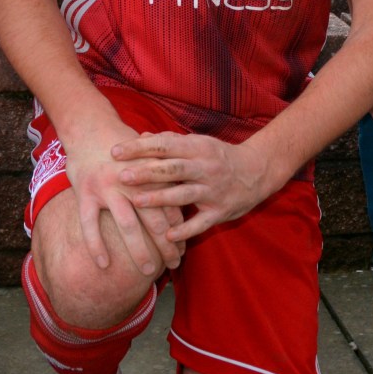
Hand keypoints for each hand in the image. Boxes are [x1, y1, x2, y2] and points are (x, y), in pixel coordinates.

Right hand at [65, 118, 185, 275]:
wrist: (89, 126)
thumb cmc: (121, 145)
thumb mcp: (147, 155)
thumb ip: (164, 175)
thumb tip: (184, 197)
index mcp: (149, 172)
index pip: (170, 205)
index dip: (179, 229)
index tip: (184, 248)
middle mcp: (131, 181)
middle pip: (153, 219)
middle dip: (166, 245)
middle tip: (175, 265)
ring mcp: (107, 187)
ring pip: (127, 225)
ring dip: (139, 250)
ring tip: (148, 271)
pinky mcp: (85, 192)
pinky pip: (90, 224)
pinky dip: (96, 245)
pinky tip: (104, 264)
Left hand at [112, 131, 266, 241]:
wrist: (257, 171)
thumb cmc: (219, 155)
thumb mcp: (198, 143)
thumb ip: (170, 141)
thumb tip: (141, 137)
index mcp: (197, 147)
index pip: (163, 146)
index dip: (139, 148)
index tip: (115, 151)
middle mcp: (205, 167)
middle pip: (171, 169)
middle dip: (145, 172)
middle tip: (121, 176)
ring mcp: (213, 190)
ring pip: (183, 194)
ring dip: (159, 198)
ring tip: (136, 202)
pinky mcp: (221, 211)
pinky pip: (201, 222)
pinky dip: (185, 229)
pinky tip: (168, 236)